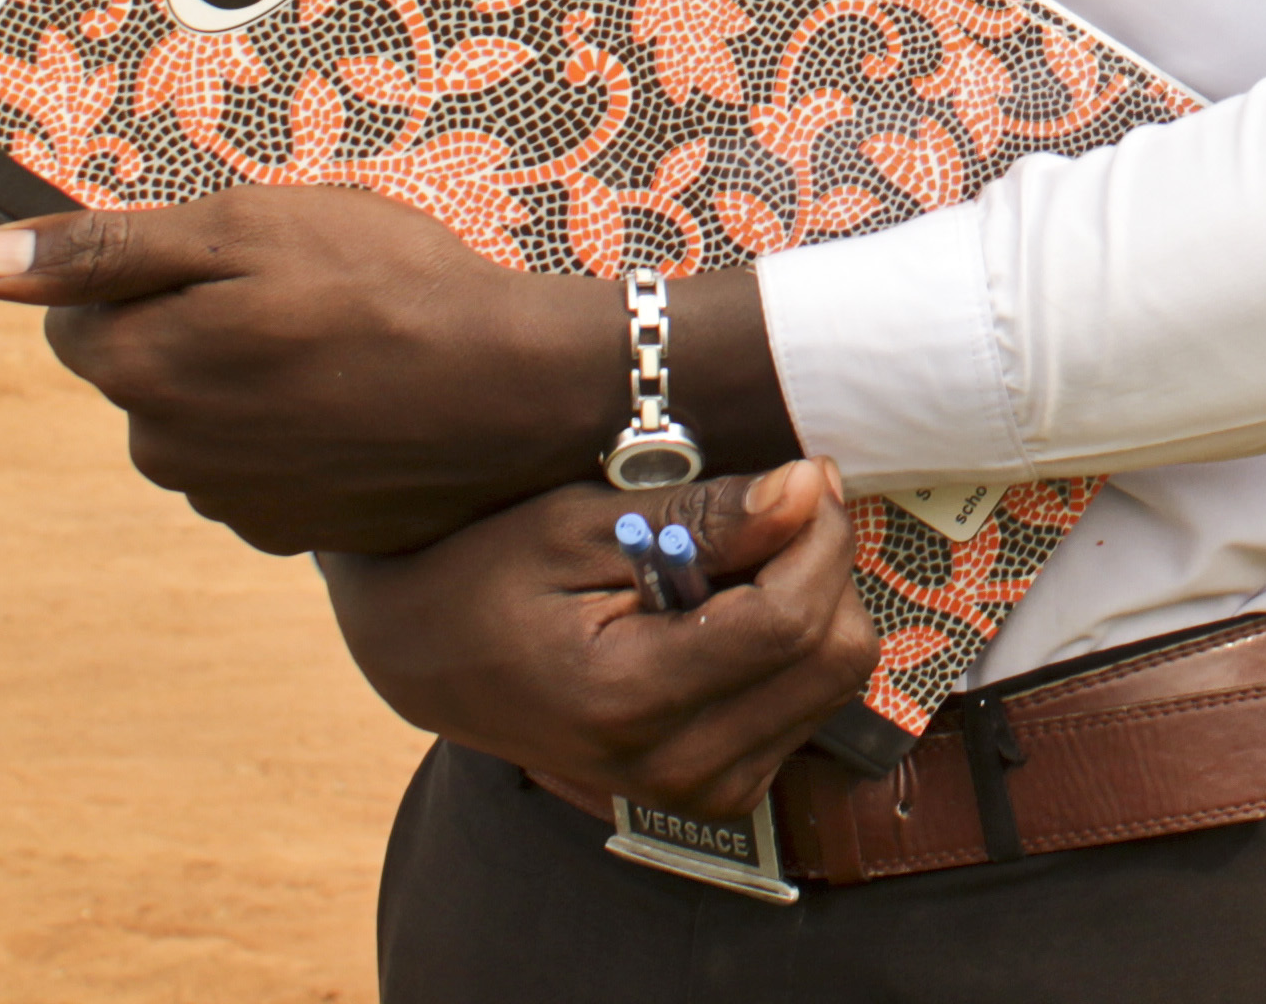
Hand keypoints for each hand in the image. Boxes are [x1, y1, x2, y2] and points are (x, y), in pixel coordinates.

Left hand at [0, 187, 784, 554]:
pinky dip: (300, 433)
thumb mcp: (246, 230)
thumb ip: (106, 249)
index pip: (75, 315)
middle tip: (297, 288)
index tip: (226, 252)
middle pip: (143, 372)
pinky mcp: (298, 534)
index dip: (144, 270)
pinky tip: (364, 398)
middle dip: (195, 328)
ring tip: (342, 341)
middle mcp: (165, 453)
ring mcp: (233, 505)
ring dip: (248, 383)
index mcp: (140, 372)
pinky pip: (268, 468)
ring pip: (206, 421)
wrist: (516, 389)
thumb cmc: (385, 286)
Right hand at [323, 459, 886, 825]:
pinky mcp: (717, 790)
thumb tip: (808, 490)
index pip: (788, 622)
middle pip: (834, 658)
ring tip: (739, 558)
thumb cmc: (491, 572)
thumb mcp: (579, 523)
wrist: (428, 657)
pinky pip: (810, 705)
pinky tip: (732, 608)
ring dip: (815, 600)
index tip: (804, 473)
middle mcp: (673, 768)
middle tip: (776, 505)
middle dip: (825, 563)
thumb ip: (702, 515)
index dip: (818, 534)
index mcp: (629, 701)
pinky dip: (795, 644)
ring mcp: (698, 791)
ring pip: (836, 682)